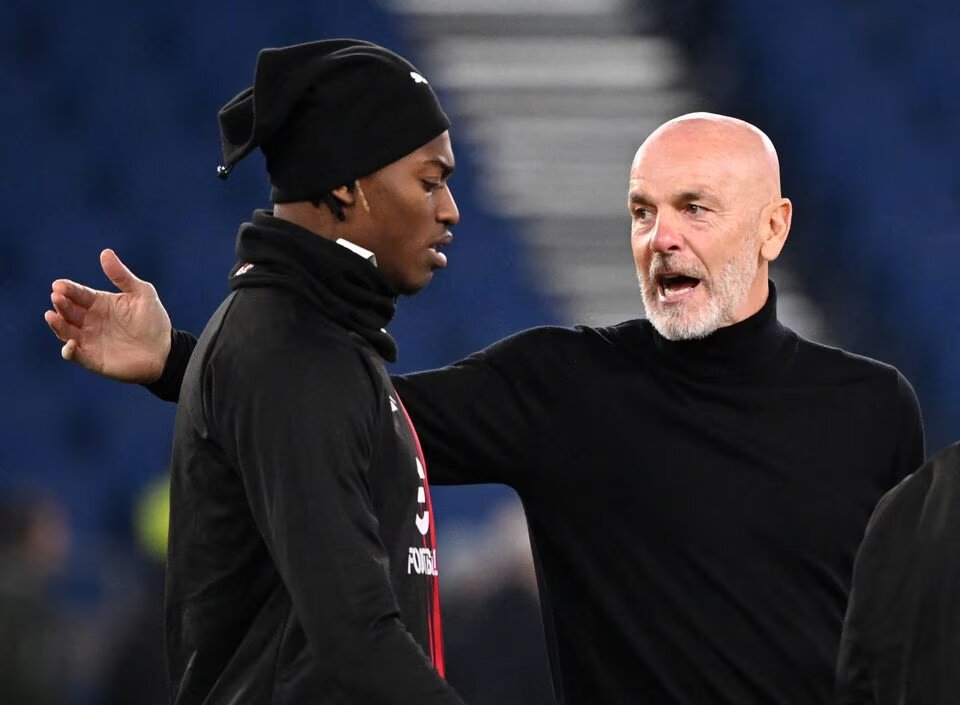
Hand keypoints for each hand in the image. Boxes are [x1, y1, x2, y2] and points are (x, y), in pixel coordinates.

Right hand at [44, 249, 172, 382]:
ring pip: (66, 331)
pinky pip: (75, 355)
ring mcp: (89, 340)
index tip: (58, 285)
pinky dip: (69, 351)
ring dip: (58, 324)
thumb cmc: (154, 321)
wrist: (165, 351)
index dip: (68, 289)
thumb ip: (122, 276)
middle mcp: (90, 321)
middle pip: (68, 311)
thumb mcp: (142, 294)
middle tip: (57, 297)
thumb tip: (105, 252)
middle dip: (61, 304)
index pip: (78, 294)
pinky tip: (71, 344)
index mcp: (99, 303)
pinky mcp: (93, 359)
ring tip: (52, 316)